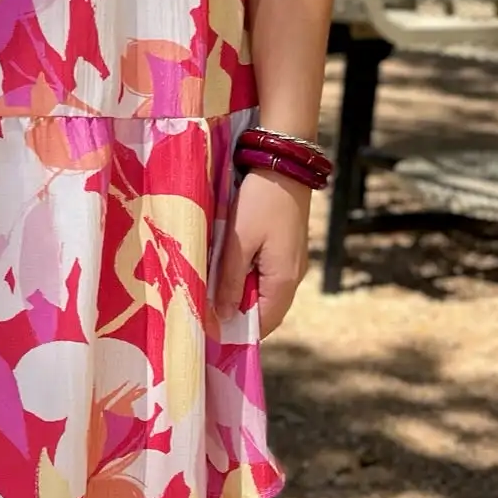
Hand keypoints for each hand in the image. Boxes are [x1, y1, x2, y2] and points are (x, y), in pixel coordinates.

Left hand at [215, 167, 311, 338]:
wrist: (283, 165)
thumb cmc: (260, 202)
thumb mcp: (238, 242)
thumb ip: (228, 281)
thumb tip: (222, 317)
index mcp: (283, 280)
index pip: (264, 324)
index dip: (238, 332)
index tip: (210, 332)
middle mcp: (293, 277)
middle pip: (264, 310)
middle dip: (236, 314)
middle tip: (204, 310)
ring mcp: (292, 263)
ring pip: (264, 292)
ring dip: (239, 294)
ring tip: (211, 289)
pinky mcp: (286, 250)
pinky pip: (266, 276)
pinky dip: (246, 278)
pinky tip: (226, 269)